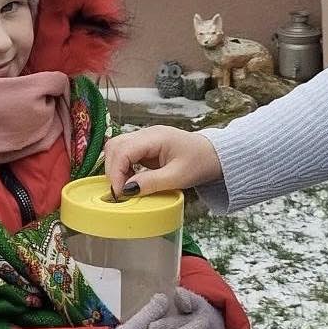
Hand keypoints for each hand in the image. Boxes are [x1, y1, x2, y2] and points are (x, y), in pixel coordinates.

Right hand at [103, 126, 223, 196]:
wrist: (214, 155)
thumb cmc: (201, 163)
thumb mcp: (178, 177)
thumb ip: (151, 182)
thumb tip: (126, 190)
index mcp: (155, 137)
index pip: (122, 150)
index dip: (116, 172)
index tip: (120, 193)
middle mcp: (147, 134)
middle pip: (114, 146)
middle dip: (113, 170)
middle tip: (121, 192)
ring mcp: (145, 139)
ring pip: (117, 149)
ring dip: (116, 169)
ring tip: (127, 187)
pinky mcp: (146, 147)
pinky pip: (125, 155)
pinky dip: (123, 168)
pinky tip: (133, 181)